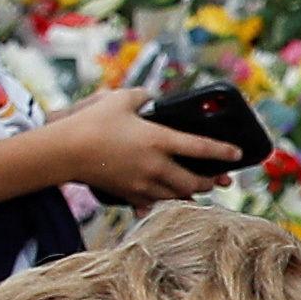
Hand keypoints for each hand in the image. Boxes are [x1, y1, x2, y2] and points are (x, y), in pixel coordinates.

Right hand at [46, 86, 245, 203]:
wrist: (63, 152)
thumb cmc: (92, 122)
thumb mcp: (120, 99)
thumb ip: (143, 97)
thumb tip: (151, 100)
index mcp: (158, 140)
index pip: (201, 148)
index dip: (223, 152)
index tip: (238, 155)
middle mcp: (155, 166)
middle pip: (193, 181)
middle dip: (210, 181)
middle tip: (220, 181)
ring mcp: (141, 183)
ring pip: (176, 195)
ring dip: (190, 193)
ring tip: (199, 190)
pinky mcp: (127, 194)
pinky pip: (152, 202)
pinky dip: (162, 202)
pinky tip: (165, 200)